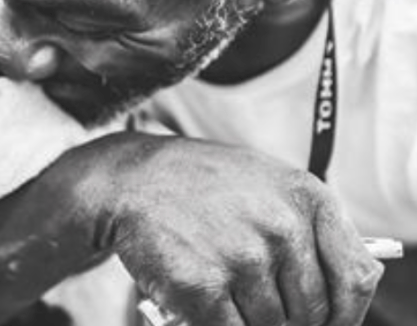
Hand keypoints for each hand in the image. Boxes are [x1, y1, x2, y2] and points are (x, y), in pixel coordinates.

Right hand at [79, 133, 383, 325]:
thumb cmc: (200, 183)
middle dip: (288, 317)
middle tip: (257, 302)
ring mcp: (242, 257)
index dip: (345, 312)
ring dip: (248, 318)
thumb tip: (338, 292)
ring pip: (271, 325)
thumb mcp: (266, 183)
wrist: (133, 179)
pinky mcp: (203, 286)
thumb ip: (306, 227)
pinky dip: (218, 323)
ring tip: (221, 285)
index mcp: (307, 198)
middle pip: (311, 311)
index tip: (330, 322)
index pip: (355, 278)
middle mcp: (281, 228)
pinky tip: (203, 296)